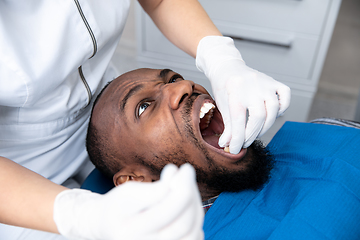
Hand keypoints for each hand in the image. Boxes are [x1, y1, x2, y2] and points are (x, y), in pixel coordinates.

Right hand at [54, 164, 203, 239]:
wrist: (109, 227)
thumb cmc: (118, 207)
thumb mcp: (127, 192)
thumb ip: (152, 189)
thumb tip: (176, 177)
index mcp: (129, 231)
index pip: (166, 210)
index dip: (182, 185)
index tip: (184, 168)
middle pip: (183, 223)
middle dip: (190, 193)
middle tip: (186, 173)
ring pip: (193, 232)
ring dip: (196, 205)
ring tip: (186, 187)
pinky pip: (195, 238)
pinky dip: (196, 219)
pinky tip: (187, 204)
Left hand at [196, 36, 290, 153]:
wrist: (228, 68)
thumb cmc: (224, 88)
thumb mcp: (222, 106)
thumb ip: (227, 126)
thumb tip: (228, 146)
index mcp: (235, 92)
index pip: (238, 120)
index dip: (238, 138)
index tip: (235, 149)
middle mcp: (252, 87)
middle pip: (258, 116)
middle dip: (251, 134)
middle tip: (245, 142)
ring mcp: (265, 83)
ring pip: (274, 109)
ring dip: (266, 126)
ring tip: (255, 132)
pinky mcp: (274, 82)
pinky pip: (285, 97)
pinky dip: (282, 109)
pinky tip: (271, 115)